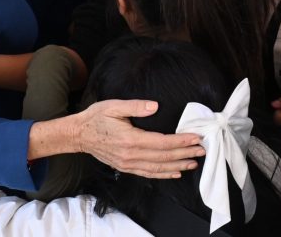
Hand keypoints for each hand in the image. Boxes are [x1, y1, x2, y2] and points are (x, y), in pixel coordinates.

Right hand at [76, 99, 204, 178]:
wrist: (78, 135)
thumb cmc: (95, 118)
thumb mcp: (113, 106)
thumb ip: (135, 106)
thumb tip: (154, 106)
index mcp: (130, 139)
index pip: (162, 143)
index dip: (181, 141)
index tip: (195, 138)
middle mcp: (131, 155)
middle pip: (164, 157)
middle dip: (185, 154)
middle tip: (202, 150)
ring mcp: (128, 164)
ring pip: (158, 168)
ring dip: (178, 166)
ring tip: (193, 163)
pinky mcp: (125, 167)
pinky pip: (148, 173)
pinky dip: (163, 174)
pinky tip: (175, 173)